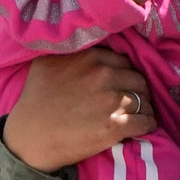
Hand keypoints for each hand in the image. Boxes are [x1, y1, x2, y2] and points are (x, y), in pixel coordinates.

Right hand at [0, 49, 153, 171]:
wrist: (31, 136)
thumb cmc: (34, 99)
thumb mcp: (46, 62)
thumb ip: (69, 50)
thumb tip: (83, 44)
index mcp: (91, 58)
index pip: (123, 61)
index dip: (125, 72)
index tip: (123, 82)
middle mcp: (104, 75)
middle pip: (138, 79)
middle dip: (138, 89)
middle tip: (135, 98)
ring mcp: (112, 101)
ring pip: (145, 100)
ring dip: (145, 106)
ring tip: (142, 112)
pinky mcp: (116, 126)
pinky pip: (145, 122)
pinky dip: (148, 124)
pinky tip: (146, 126)